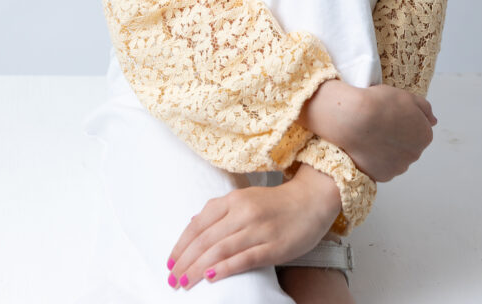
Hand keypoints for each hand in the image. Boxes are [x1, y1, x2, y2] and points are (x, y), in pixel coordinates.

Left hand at [166, 163, 339, 290]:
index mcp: (234, 199)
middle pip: (206, 239)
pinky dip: (224, 268)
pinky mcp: (273, 247)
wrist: (312, 200)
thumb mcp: (245, 198)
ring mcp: (258, 229)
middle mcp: (243, 212)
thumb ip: (219, 210)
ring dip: (197, 269)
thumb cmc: (276, 203)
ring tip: (183, 283)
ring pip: (220, 250)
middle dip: (185, 261)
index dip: (181, 244)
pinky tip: (210, 278)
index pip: (199, 223)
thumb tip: (192, 223)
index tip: (169, 261)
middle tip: (172, 279)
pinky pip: (244, 259)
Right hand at [329, 82, 436, 181]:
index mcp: (424, 135)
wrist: (354, 119)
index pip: (419, 131)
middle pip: (408, 147)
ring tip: (370, 136)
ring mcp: (398, 167)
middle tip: (380, 126)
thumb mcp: (406, 96)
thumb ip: (424, 108)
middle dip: (397, 138)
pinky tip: (366, 148)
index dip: (404, 122)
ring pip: (395, 159)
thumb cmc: (378, 105)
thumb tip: (433, 120)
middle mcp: (415, 154)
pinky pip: (380, 168)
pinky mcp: (382, 175)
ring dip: (387, 151)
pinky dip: (375, 161)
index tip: (391, 117)